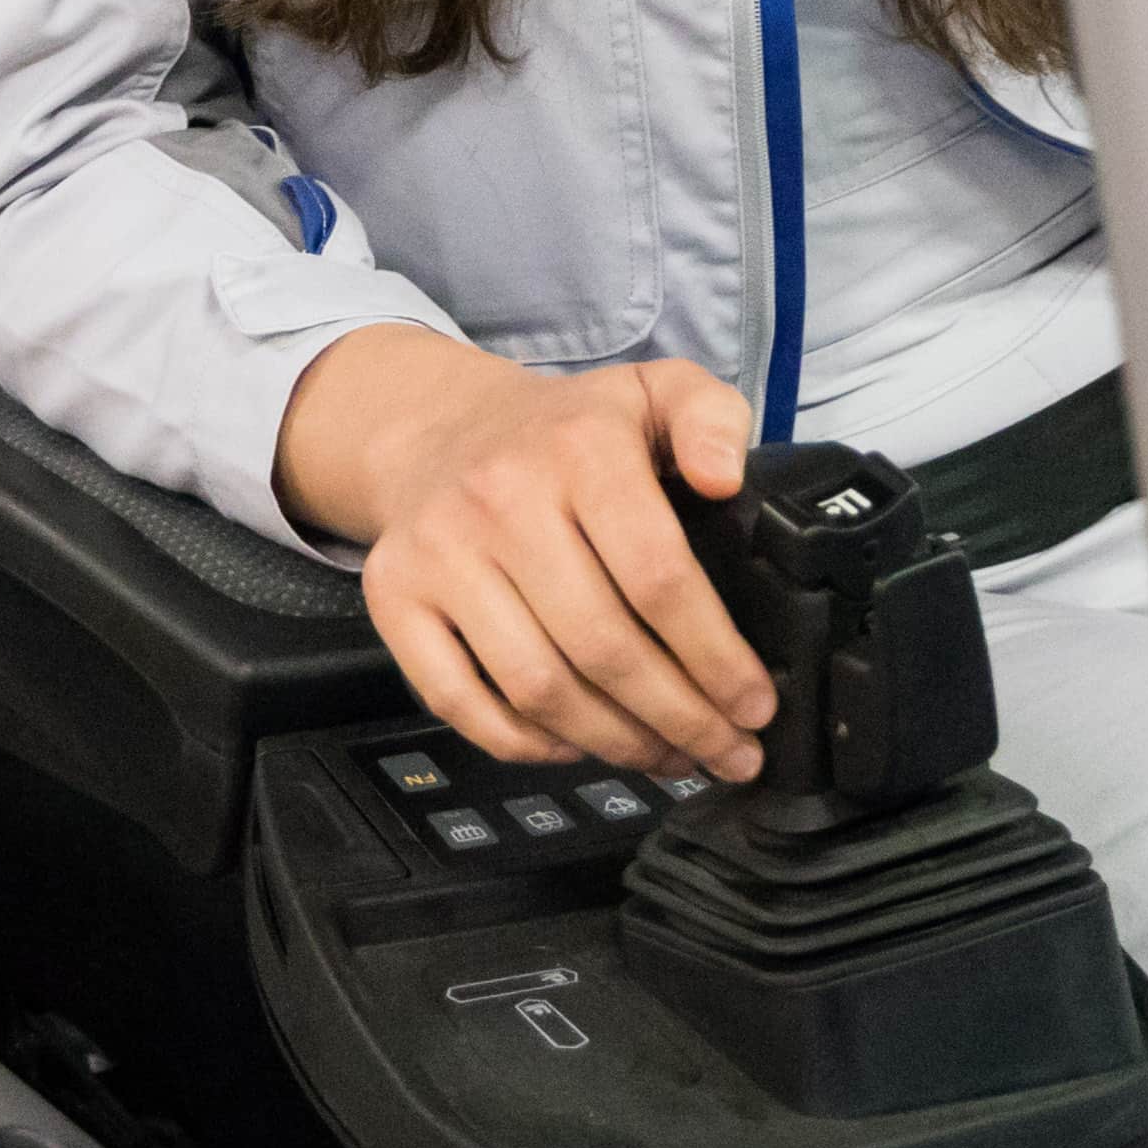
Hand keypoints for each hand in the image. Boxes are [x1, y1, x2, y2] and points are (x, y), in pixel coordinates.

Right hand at [271, 326, 775, 779]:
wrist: (438, 428)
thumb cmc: (565, 432)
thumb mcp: (654, 392)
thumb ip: (713, 418)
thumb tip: (726, 479)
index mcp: (580, 447)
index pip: (658, 575)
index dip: (715, 658)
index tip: (754, 704)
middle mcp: (500, 498)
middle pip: (602, 646)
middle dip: (680, 718)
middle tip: (728, 752)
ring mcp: (439, 552)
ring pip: (538, 687)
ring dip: (614, 743)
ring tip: (666, 755)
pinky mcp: (393, 596)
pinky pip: (460, 701)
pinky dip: (526, 744)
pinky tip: (578, 746)